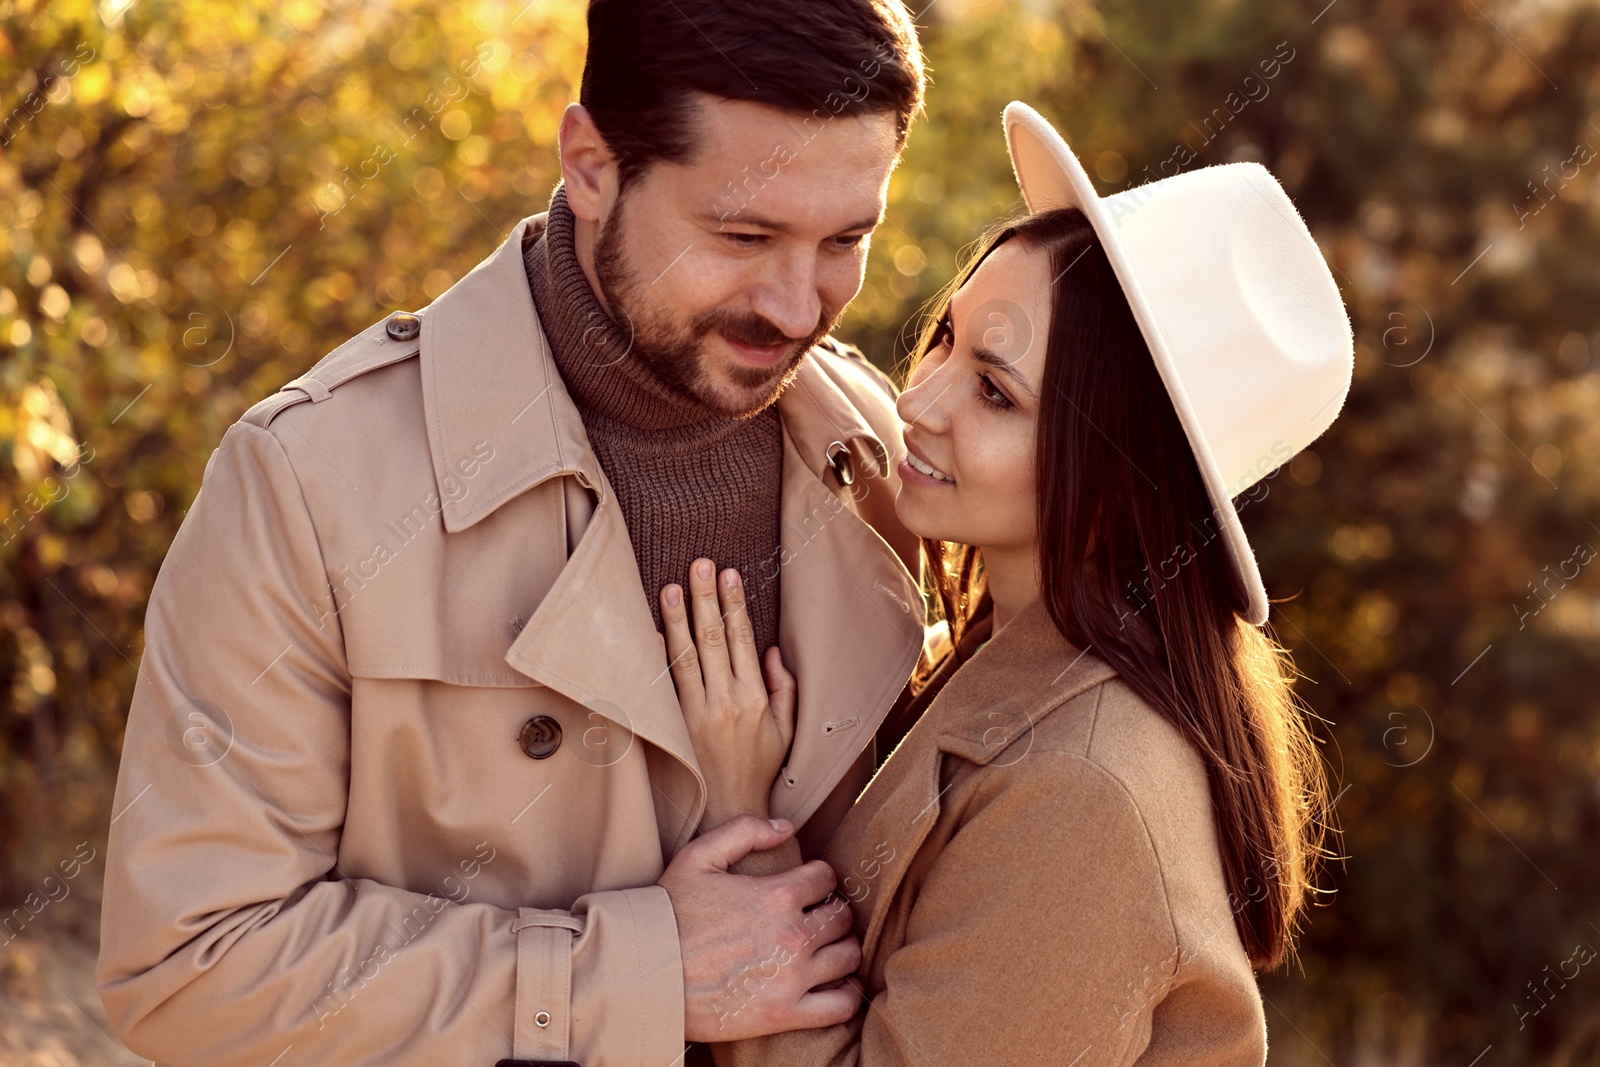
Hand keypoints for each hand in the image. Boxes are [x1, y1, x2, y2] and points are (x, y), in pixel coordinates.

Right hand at [659, 814, 862, 1040]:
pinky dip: (847, 995)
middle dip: (832, 912)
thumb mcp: (698, 858)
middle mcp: (792, 935)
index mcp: (777, 895)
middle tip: (816, 919)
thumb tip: (787, 828)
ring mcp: (792, 977)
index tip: (807, 888)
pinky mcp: (785, 1014)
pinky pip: (841, 1005)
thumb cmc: (670, 914)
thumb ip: (745, 831)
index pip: (826, 878)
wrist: (644, 974)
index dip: (817, 879)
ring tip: (826, 949)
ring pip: (848, 957)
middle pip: (842, 918)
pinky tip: (835, 986)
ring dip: (842, 949)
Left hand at [661, 558, 796, 828]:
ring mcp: (697, 714)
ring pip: (685, 657)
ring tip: (671, 586)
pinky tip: (650, 631)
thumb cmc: (760, 768)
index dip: (735, 605)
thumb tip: (773, 651)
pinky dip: (657, 658)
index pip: (742, 640)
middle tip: (700, 563)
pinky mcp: (676, 726)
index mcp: (754, 698)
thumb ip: (784, 688)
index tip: (730, 574)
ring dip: (678, 619)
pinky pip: (665, 686)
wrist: (729, 810)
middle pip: (712, 640)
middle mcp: (725, 701)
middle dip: (706, 598)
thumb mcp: (786, 730)